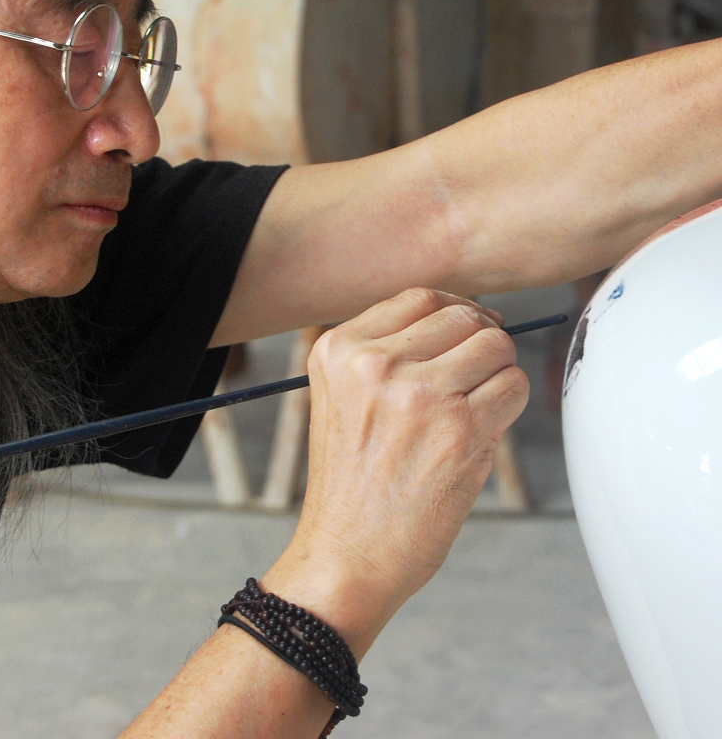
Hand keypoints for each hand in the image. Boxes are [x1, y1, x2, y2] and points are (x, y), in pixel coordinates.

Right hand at [263, 288, 528, 654]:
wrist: (347, 554)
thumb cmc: (351, 482)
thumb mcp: (342, 398)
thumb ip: (385, 353)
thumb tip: (464, 319)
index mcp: (339, 349)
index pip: (421, 298)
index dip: (456, 312)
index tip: (468, 332)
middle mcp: (374, 363)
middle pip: (463, 317)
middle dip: (481, 342)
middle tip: (478, 375)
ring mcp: (418, 393)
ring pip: (495, 346)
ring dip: (498, 374)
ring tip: (475, 408)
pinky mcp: (459, 429)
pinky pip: (514, 387)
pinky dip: (510, 405)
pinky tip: (481, 431)